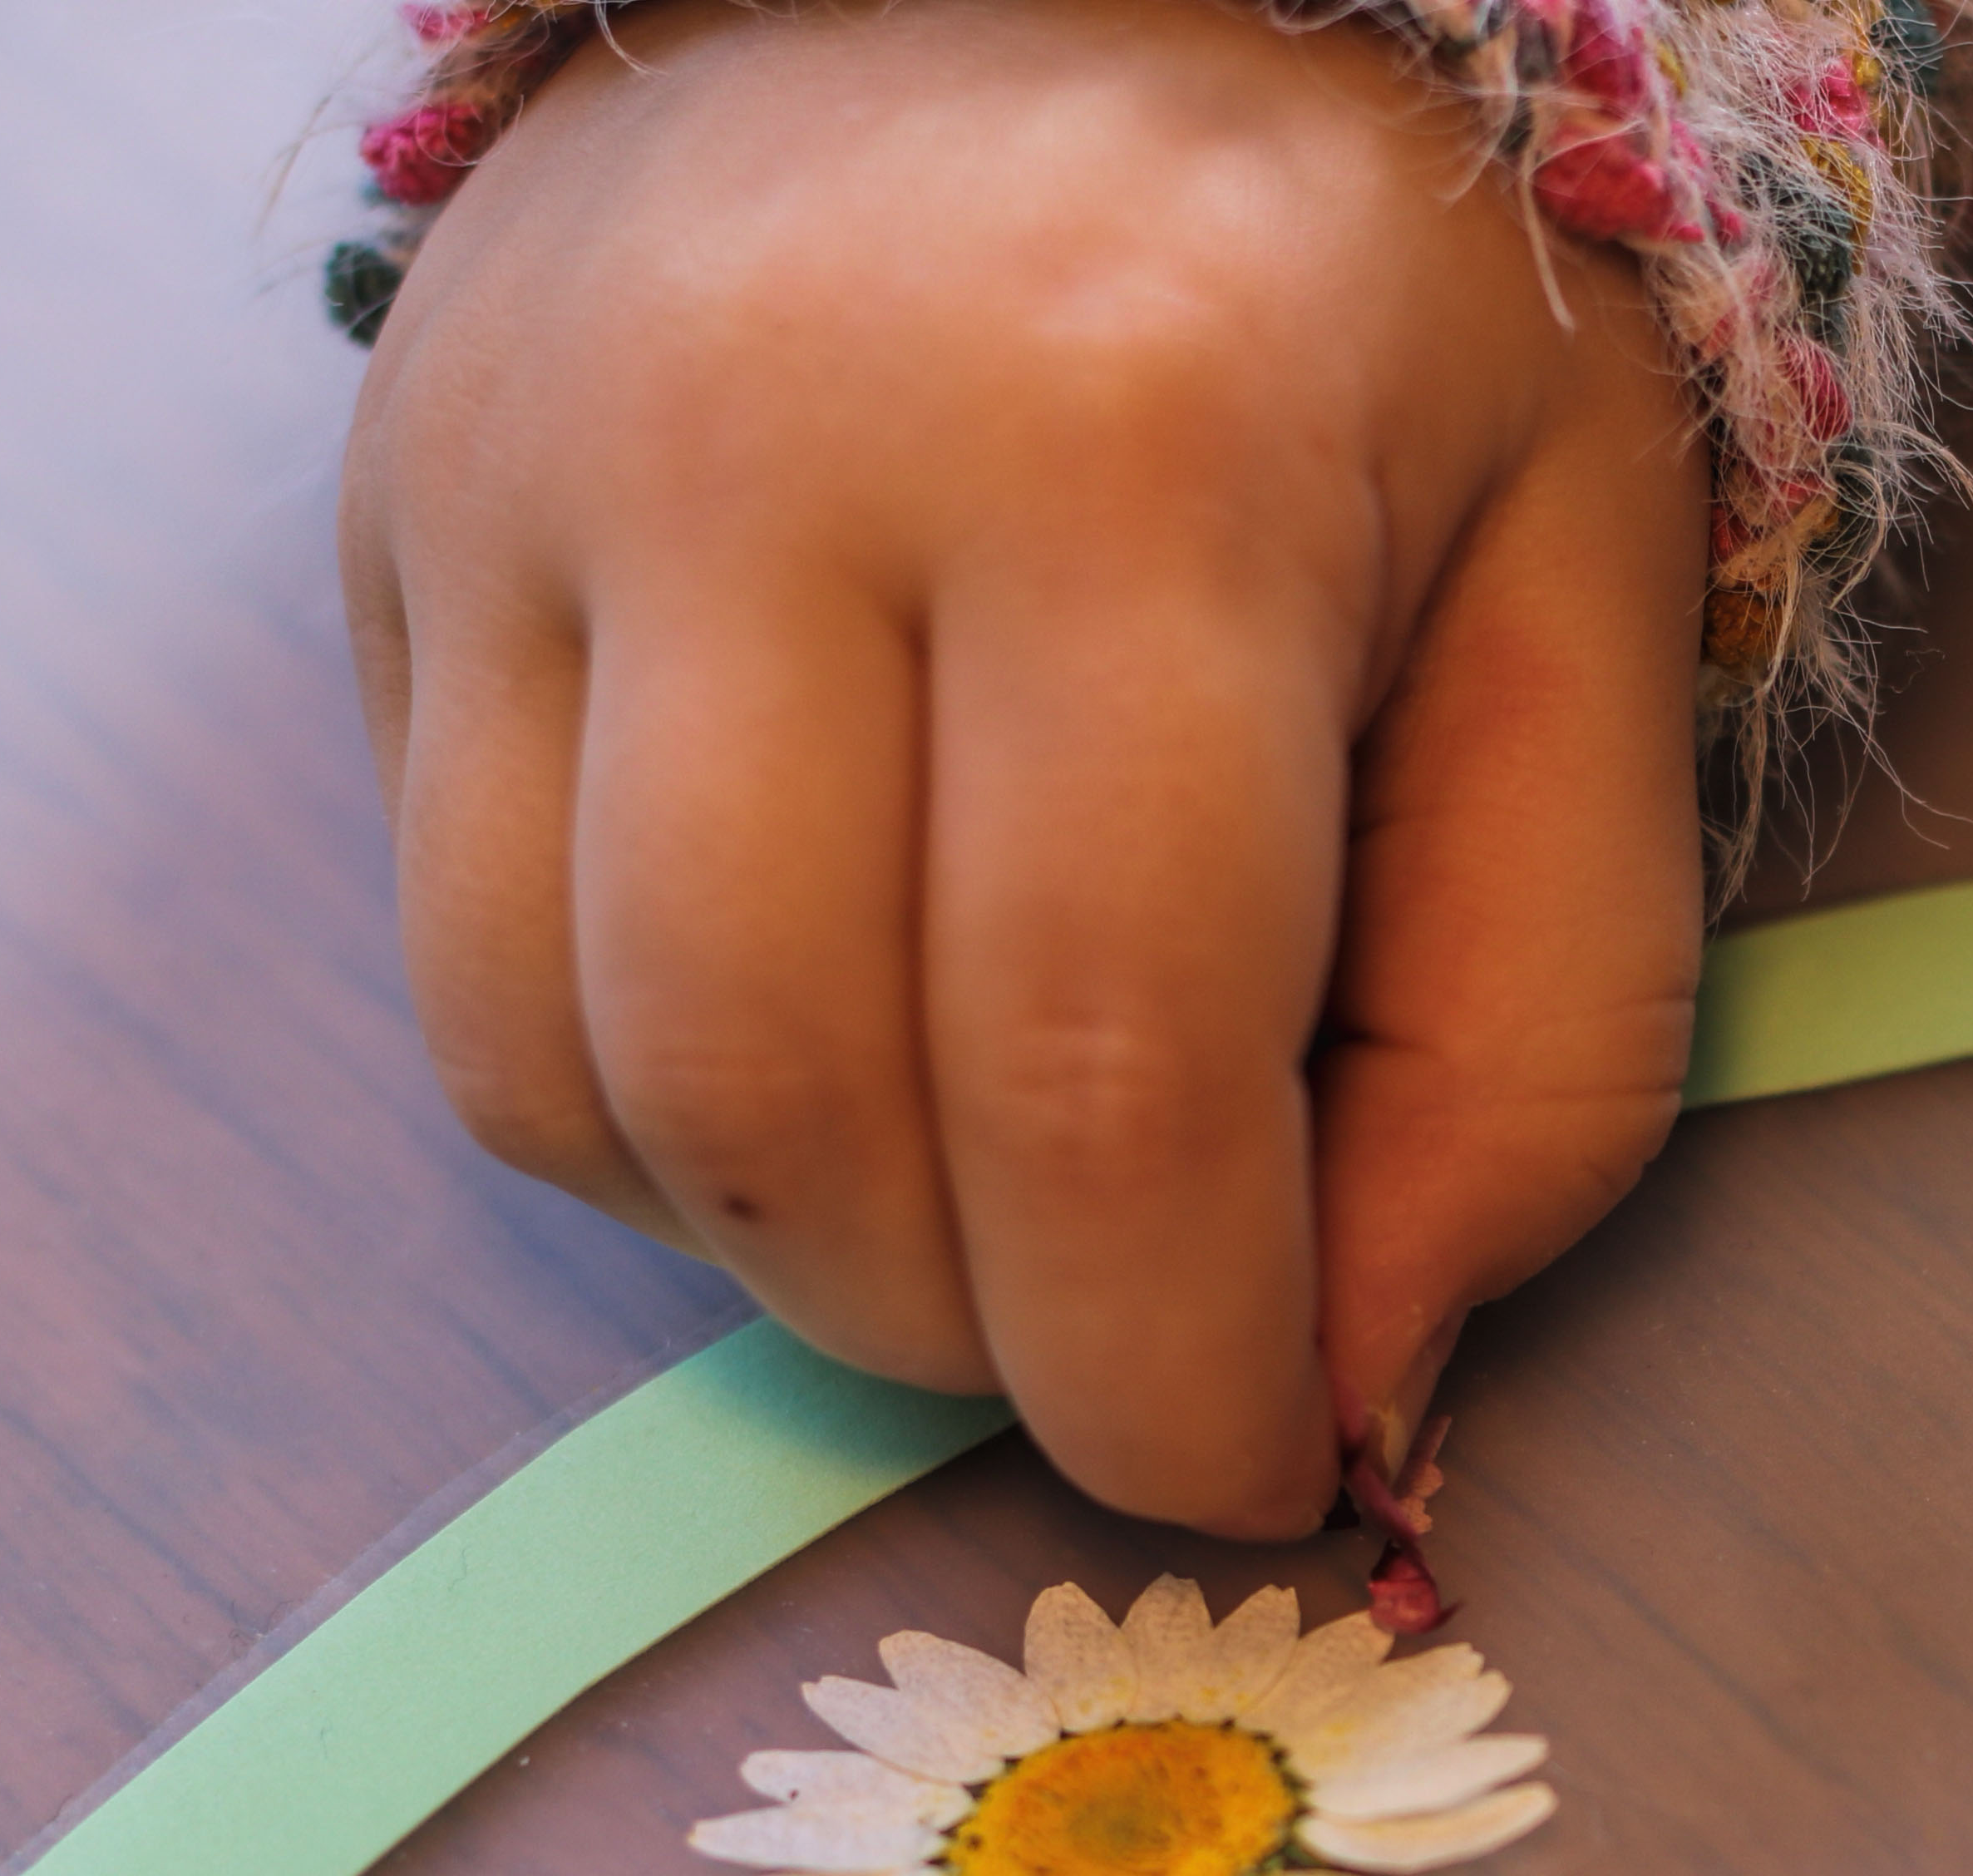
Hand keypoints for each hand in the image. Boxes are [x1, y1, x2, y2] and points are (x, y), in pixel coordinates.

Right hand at [345, 0, 1706, 1532]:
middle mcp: (763, 438)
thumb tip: (1352, 1384)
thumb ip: (1535, 1023)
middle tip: (1132, 1328)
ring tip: (988, 1184)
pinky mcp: (390, 523)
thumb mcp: (1582, 613)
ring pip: (570, 1077)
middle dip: (979, 1338)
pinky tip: (831, 1037)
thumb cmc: (1378, 314)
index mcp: (1132, 441)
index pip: (1101, 1061)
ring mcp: (516, 471)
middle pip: (791, 1106)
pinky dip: (656, 1126)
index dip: (1173, 1363)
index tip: (1255, 1465)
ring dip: (798, 1254)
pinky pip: (463, 983)